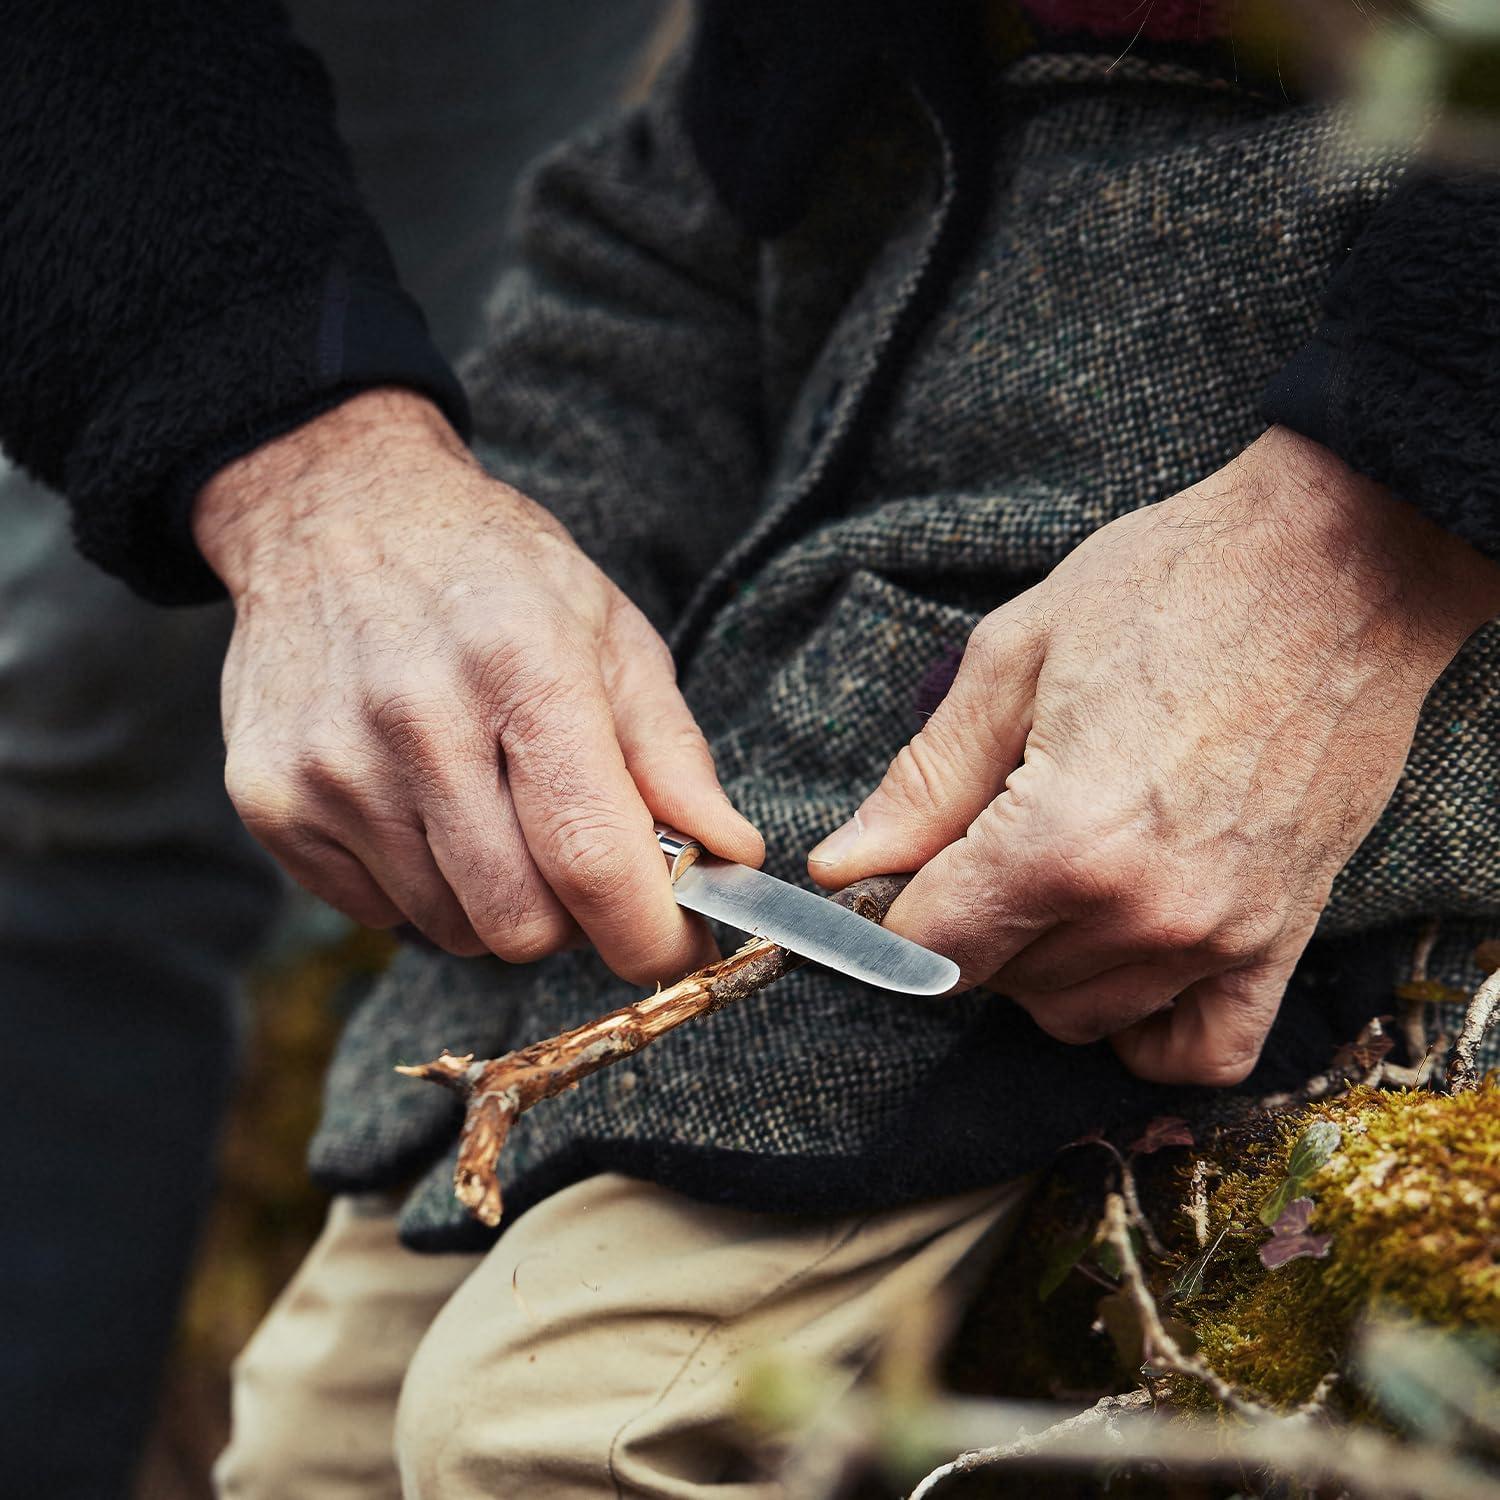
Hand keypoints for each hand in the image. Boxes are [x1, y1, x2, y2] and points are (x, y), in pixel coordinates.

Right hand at [193, 388, 760, 980]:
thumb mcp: (608, 633)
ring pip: (453, 930)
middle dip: (573, 919)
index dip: (649, 934)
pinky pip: (379, 914)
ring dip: (496, 901)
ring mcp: (331, 767)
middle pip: (520, 923)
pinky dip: (423, 888)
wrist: (334, 513)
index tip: (677, 947)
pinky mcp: (270, 802)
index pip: (592, 859)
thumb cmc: (494, 575)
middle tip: (577, 856)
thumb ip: (672, 755)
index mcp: (524, 669)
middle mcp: (417, 722)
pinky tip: (424, 805)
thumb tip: (732, 857)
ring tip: (493, 809)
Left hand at [809, 427, 1499, 1084]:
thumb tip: (841, 867)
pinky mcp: (1284, 935)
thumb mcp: (1012, 659)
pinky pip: (1205, 1052)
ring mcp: (1223, 934)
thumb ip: (923, 781)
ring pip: (1082, 1017)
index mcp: (1062, 838)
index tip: (887, 881)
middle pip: (1000, 984)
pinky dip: (1149, 1033)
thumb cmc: (1171, 589)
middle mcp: (1144, 910)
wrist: (1340, 565)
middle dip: (963, 929)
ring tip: (1050, 879)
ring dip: (1041, 968)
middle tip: (972, 851)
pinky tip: (1121, 964)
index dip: (890, 915)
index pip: (932, 945)